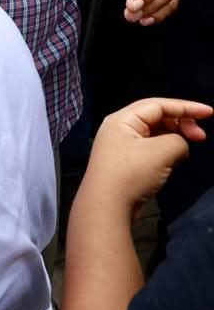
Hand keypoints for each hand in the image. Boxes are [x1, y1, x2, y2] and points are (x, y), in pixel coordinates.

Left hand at [81, 98, 211, 211]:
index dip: (186, 107)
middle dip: (181, 123)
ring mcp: (120, 145)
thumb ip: (178, 140)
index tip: (210, 113)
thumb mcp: (162, 151)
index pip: (158, 105)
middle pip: (155, 117)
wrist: (107, 205)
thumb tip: (178, 145)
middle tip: (201, 138)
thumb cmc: (132, 173)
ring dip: (174, 137)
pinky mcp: (125, 162)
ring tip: (188, 149)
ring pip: (154, 133)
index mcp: (123, 119)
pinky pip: (149, 148)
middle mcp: (118, 128)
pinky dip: (165, 150)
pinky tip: (175, 160)